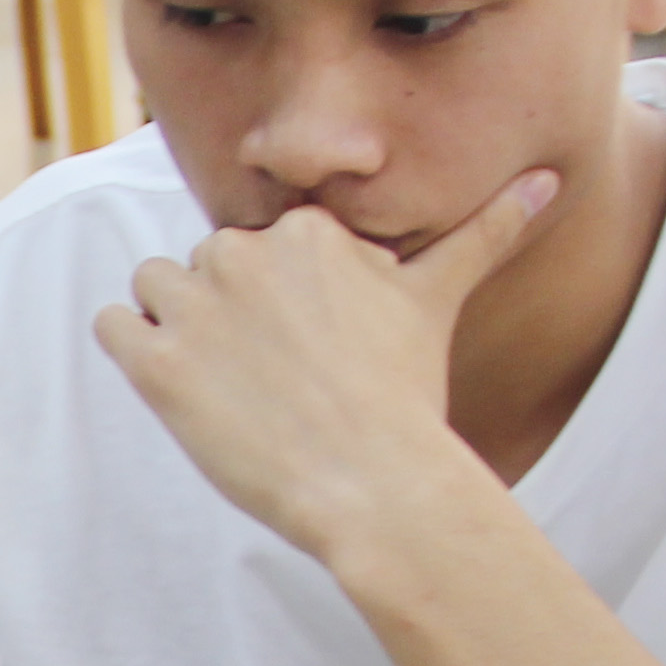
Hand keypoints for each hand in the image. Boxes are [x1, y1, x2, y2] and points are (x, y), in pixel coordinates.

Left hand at [90, 169, 558, 567]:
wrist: (373, 484)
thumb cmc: (407, 397)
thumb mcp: (440, 299)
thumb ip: (487, 231)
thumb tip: (551, 181)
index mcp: (306, 231)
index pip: (265, 242)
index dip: (280, 298)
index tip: (309, 347)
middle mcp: (245, 252)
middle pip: (209, 263)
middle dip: (230, 313)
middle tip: (276, 377)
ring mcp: (197, 307)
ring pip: (156, 285)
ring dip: (176, 324)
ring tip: (227, 381)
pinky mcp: (157, 363)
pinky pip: (114, 324)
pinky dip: (133, 348)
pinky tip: (180, 385)